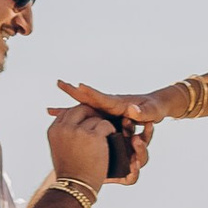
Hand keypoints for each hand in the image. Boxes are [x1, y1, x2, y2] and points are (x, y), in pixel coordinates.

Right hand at [46, 103, 115, 192]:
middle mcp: (64, 128)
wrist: (75, 188)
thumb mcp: (60, 150)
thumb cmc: (69, 172)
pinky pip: (105, 125)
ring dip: (102, 124)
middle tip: (99, 121)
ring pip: (95, 117)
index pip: (67, 113)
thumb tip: (71, 123)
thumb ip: (64, 134)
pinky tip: (112, 137)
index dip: (79, 115)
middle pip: (80, 109)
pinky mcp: (94, 136)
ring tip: (105, 133)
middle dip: (91, 113)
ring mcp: (79, 131)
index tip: (86, 120)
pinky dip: (110, 130)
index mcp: (54, 130)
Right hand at [59, 76, 175, 141]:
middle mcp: (109, 105)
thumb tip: (132, 110)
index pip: (102, 98)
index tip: (78, 86)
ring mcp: (106, 111)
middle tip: (59, 83)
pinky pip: (88, 119)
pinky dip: (76, 120)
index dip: (91, 93)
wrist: (157, 105)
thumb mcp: (153, 111)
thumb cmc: (156, 108)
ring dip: (67, 110)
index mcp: (119, 103)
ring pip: (83, 110)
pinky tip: (66, 124)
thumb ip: (144, 112)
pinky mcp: (107, 118)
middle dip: (73, 92)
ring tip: (50, 110)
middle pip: (87, 99)